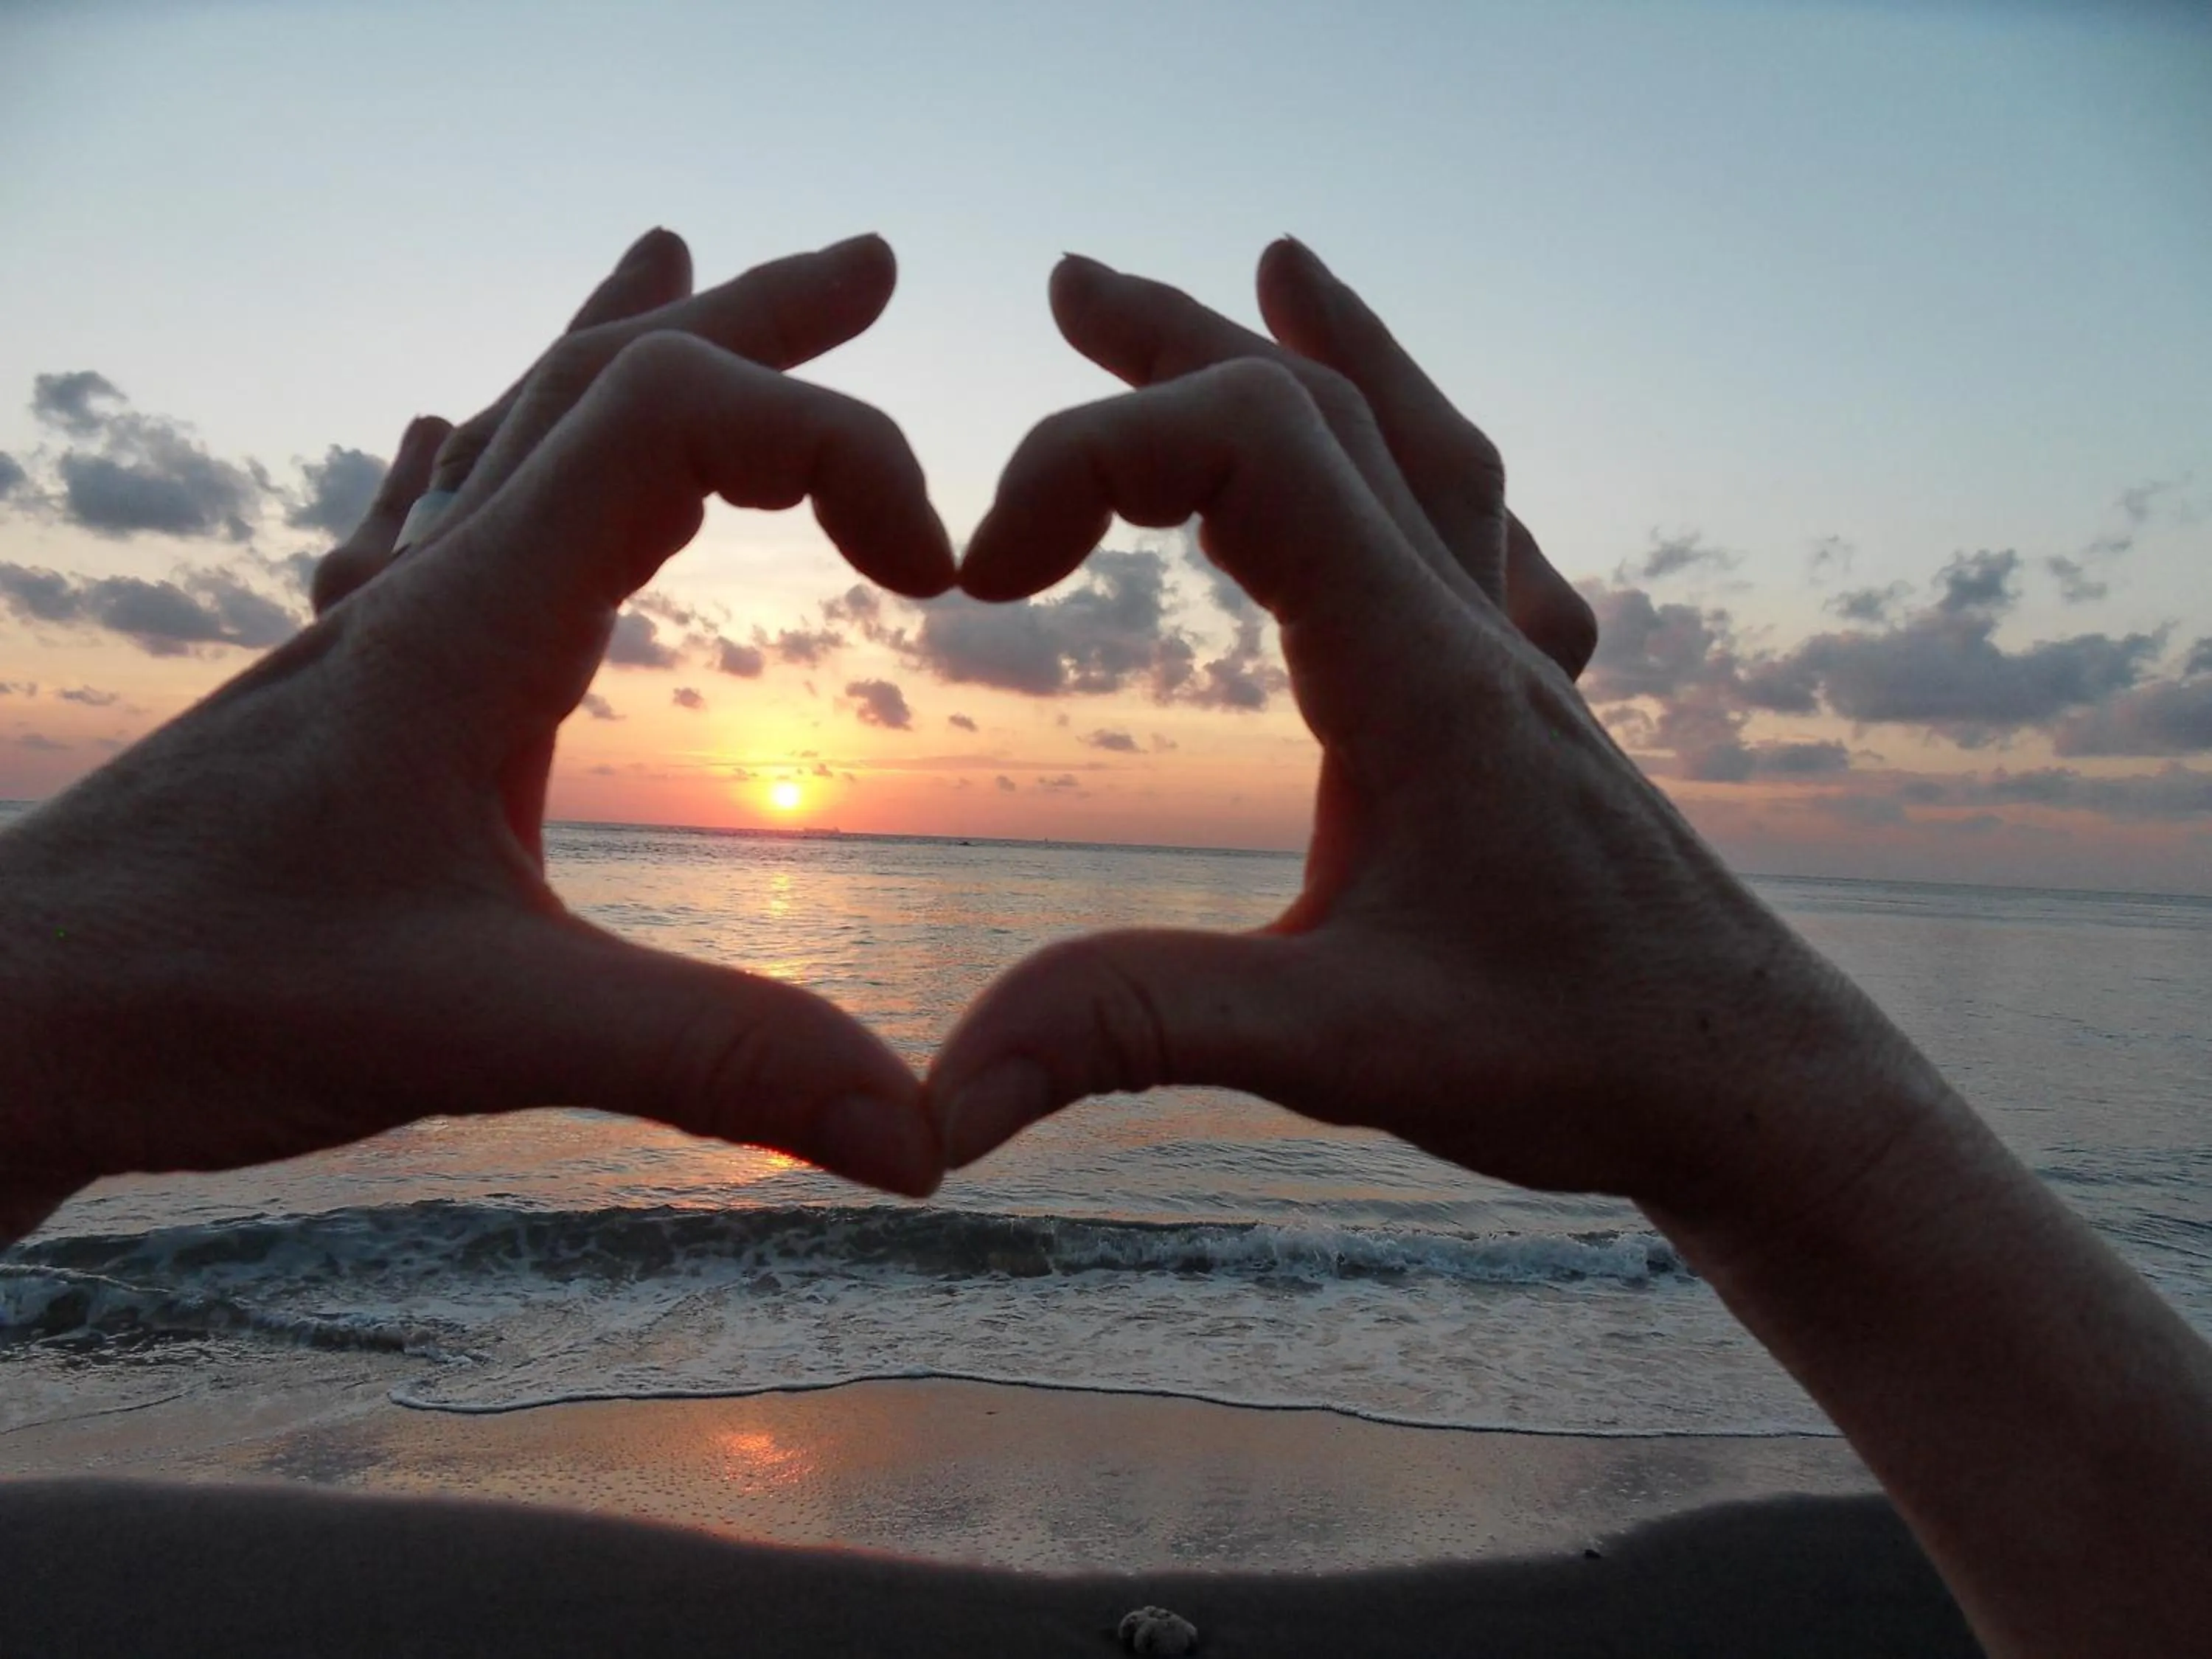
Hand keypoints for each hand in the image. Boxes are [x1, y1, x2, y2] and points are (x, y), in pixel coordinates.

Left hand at [0, 230, 955, 1239]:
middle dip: (757, 323)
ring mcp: (377, 633)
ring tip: (680, 261)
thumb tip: (924, 1135)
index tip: (934, 571)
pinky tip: (449, 424)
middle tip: (869, 267)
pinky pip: (427, 519)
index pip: (671, 419)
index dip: (832, 444)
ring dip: (626, 350)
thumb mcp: (479, 1033)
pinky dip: (485, 451)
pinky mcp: (347, 692)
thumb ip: (708, 1060)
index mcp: (466, 623)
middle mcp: (424, 594)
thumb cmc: (194, 998)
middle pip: (602, 383)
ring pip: (518, 434)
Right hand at [930, 240, 1936, 1225]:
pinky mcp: (1529, 708)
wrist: (1759, 1085)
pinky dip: (1421, 460)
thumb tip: (944, 1094)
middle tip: (1069, 289)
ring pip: (1417, 449)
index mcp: (1417, 669)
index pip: (1251, 447)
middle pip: (1325, 410)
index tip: (982, 576)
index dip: (1091, 459)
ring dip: (1319, 357)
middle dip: (1181, 343)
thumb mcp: (1342, 1049)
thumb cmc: (1582, 1058)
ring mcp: (1510, 662)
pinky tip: (1416, 477)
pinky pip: (1482, 532)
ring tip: (1268, 277)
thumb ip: (1136, 1032)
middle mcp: (1467, 631)